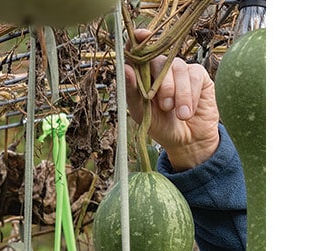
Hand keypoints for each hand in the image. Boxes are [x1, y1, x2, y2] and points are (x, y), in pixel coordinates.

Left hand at [123, 28, 219, 170]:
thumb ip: (133, 92)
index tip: (143, 36)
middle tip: (166, 107)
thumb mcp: (142, 113)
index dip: (138, 40)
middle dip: (163, 85)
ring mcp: (181, 70)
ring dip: (179, 93)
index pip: (137, 51)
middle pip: (159, 60)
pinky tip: (189, 111)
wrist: (187, 141)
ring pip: (178, 68)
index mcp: (143, 75)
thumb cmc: (162, 126)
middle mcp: (161, 69)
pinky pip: (194, 75)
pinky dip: (191, 95)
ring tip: (180, 115)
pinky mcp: (198, 75)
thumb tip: (126, 69)